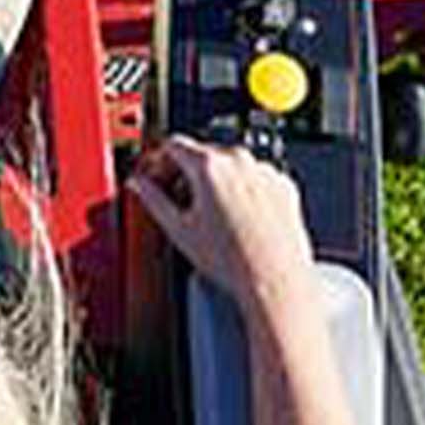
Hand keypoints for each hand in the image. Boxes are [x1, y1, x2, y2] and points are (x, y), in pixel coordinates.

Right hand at [132, 135, 320, 327]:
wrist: (275, 279)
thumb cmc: (234, 260)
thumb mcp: (178, 230)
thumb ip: (153, 199)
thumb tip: (140, 186)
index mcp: (210, 166)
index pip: (173, 145)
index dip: (157, 160)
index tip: (154, 173)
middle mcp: (241, 162)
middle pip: (202, 154)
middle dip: (185, 174)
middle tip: (176, 199)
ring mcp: (265, 173)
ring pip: (230, 166)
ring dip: (214, 182)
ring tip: (208, 216)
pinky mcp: (283, 186)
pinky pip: (255, 178)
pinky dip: (241, 191)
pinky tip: (235, 219)